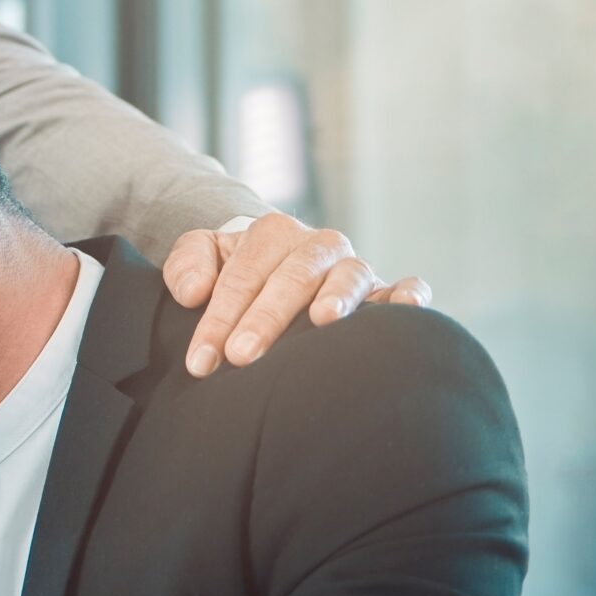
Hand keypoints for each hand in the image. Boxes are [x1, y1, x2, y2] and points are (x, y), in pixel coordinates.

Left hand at [164, 212, 432, 376]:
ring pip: (348, 277)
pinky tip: (406, 308)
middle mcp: (317, 247)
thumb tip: (192, 293)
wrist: (276, 262)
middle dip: (265, 317)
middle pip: (293, 276)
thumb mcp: (204, 255)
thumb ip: (187, 263)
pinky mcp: (383, 291)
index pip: (241, 277)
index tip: (201, 361)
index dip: (218, 319)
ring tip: (321, 321)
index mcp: (272, 234)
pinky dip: (408, 294)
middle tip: (241, 356)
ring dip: (336, 297)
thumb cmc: (236, 270)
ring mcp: (353, 268)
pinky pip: (404, 286)